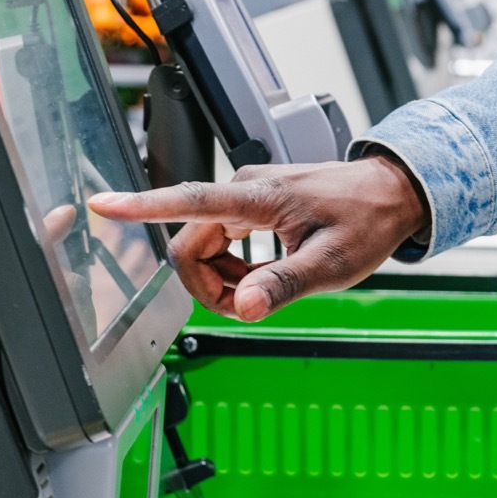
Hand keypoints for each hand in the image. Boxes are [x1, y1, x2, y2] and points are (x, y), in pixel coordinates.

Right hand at [87, 156, 429, 321]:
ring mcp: (249, 195)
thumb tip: (245, 307)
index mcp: (259, 198)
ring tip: (266, 288)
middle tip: (252, 304)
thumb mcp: (331, 263)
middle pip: (191, 244)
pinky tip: (266, 273)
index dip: (141, 206)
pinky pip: (224, 240)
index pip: (189, 201)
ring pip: (205, 246)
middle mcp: (246, 190)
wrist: (393, 193)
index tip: (103, 205)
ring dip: (224, 278)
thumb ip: (284, 284)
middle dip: (208, 284)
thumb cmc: (367, 221)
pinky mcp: (255, 204)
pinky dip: (236, 267)